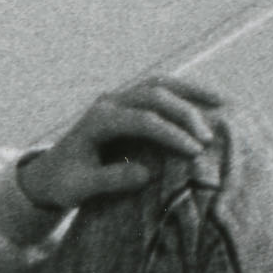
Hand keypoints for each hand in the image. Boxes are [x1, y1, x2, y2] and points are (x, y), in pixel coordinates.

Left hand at [24, 80, 227, 214]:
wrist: (50, 172)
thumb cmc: (65, 183)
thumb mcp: (80, 188)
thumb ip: (110, 180)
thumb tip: (146, 174)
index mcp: (97, 121)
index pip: (141, 120)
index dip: (170, 134)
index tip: (194, 152)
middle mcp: (109, 102)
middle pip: (154, 95)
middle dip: (184, 113)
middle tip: (208, 138)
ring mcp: (119, 98)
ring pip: (160, 84)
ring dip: (191, 92)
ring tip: (222, 103)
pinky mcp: (129, 102)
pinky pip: (161, 89)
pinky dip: (185, 92)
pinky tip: (209, 101)